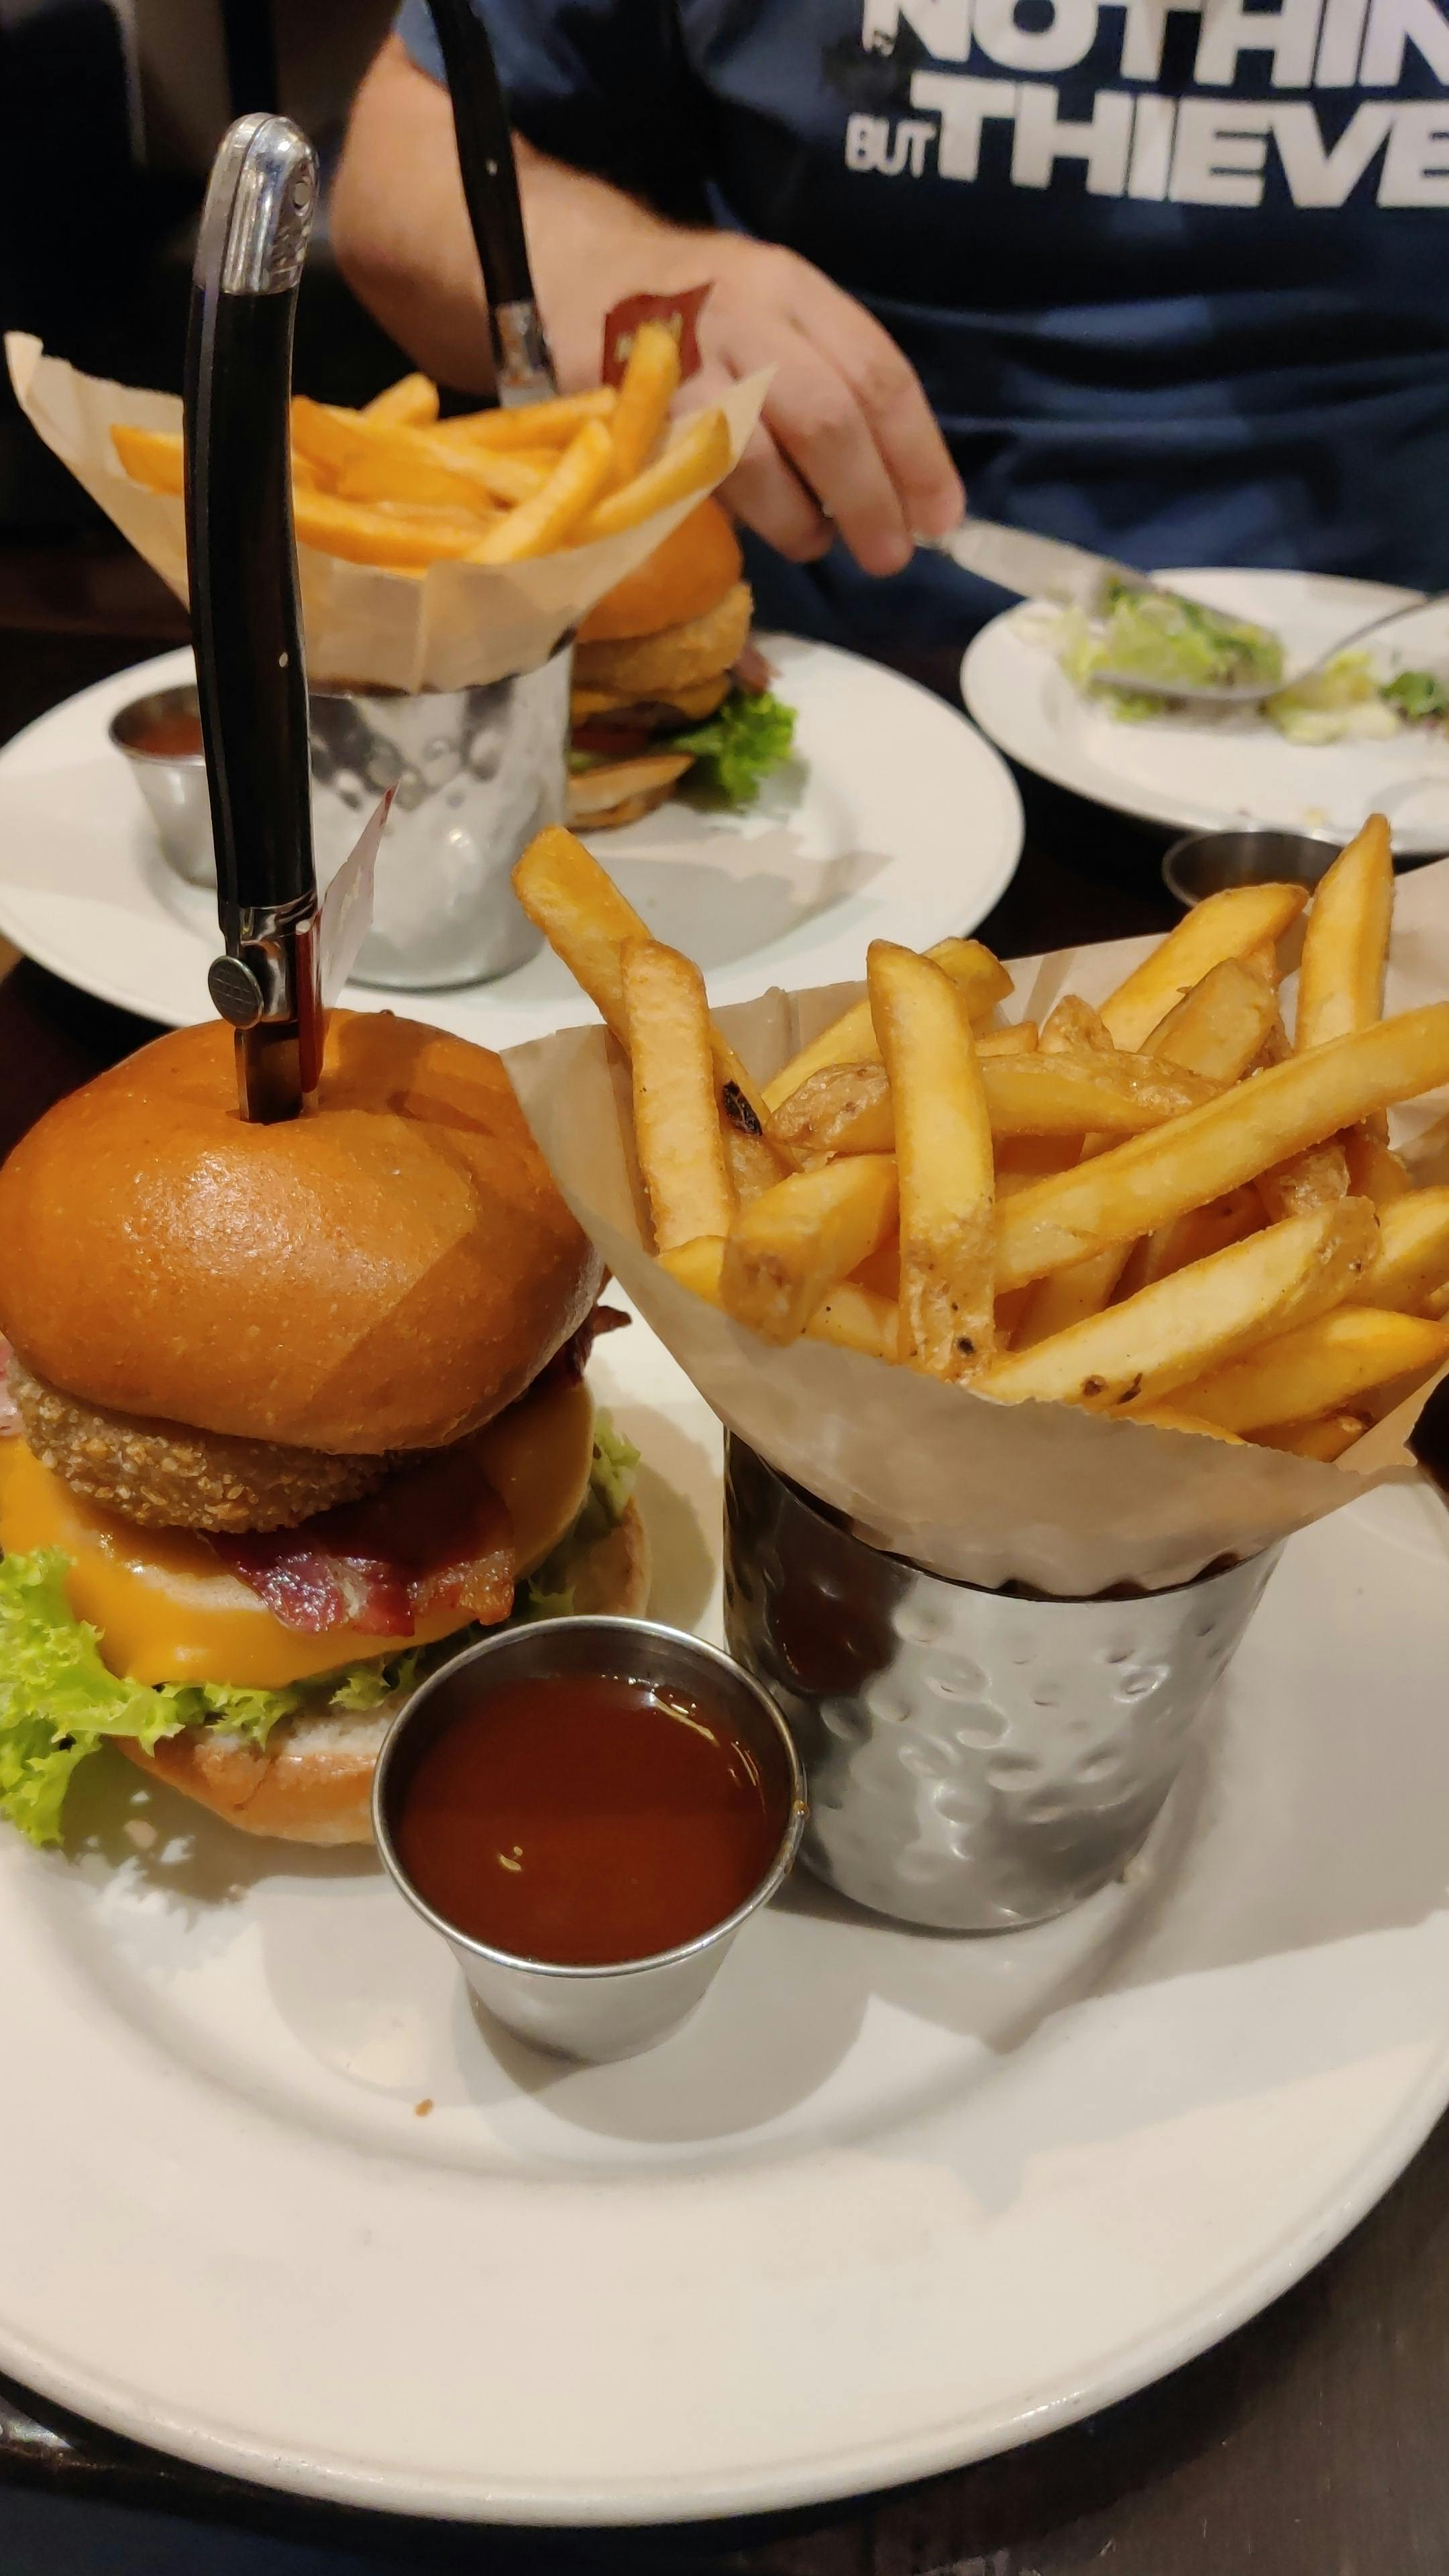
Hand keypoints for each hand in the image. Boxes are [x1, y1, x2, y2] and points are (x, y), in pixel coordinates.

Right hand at [334, 58, 961, 579]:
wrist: (570, 271)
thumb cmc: (692, 312)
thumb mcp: (771, 310)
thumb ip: (829, 377)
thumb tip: (899, 485)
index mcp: (792, 289)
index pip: (878, 375)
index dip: (919, 456)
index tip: (941, 518)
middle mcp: (743, 317)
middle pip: (828, 419)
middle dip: (870, 499)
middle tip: (889, 556)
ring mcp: (681, 365)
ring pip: (758, 458)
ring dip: (800, 519)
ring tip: (815, 544)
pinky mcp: (631, 413)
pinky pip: (692, 483)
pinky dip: (734, 521)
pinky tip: (753, 534)